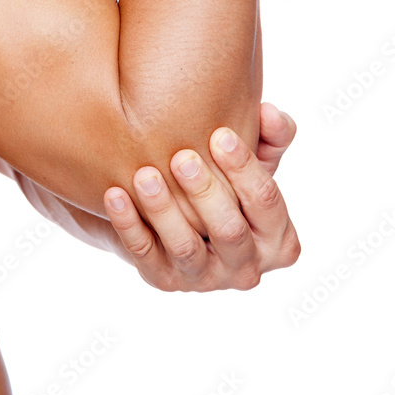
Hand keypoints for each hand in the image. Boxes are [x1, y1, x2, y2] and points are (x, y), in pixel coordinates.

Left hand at [101, 103, 299, 291]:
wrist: (172, 218)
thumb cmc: (223, 184)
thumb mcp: (250, 165)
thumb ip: (271, 138)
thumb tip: (269, 113)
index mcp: (279, 242)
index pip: (267, 202)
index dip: (245, 167)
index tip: (220, 134)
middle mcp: (246, 268)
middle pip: (229, 230)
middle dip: (205, 192)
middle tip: (181, 158)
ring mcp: (203, 279)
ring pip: (185, 247)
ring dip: (164, 210)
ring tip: (144, 175)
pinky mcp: (163, 281)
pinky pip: (144, 254)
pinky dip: (128, 224)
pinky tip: (115, 194)